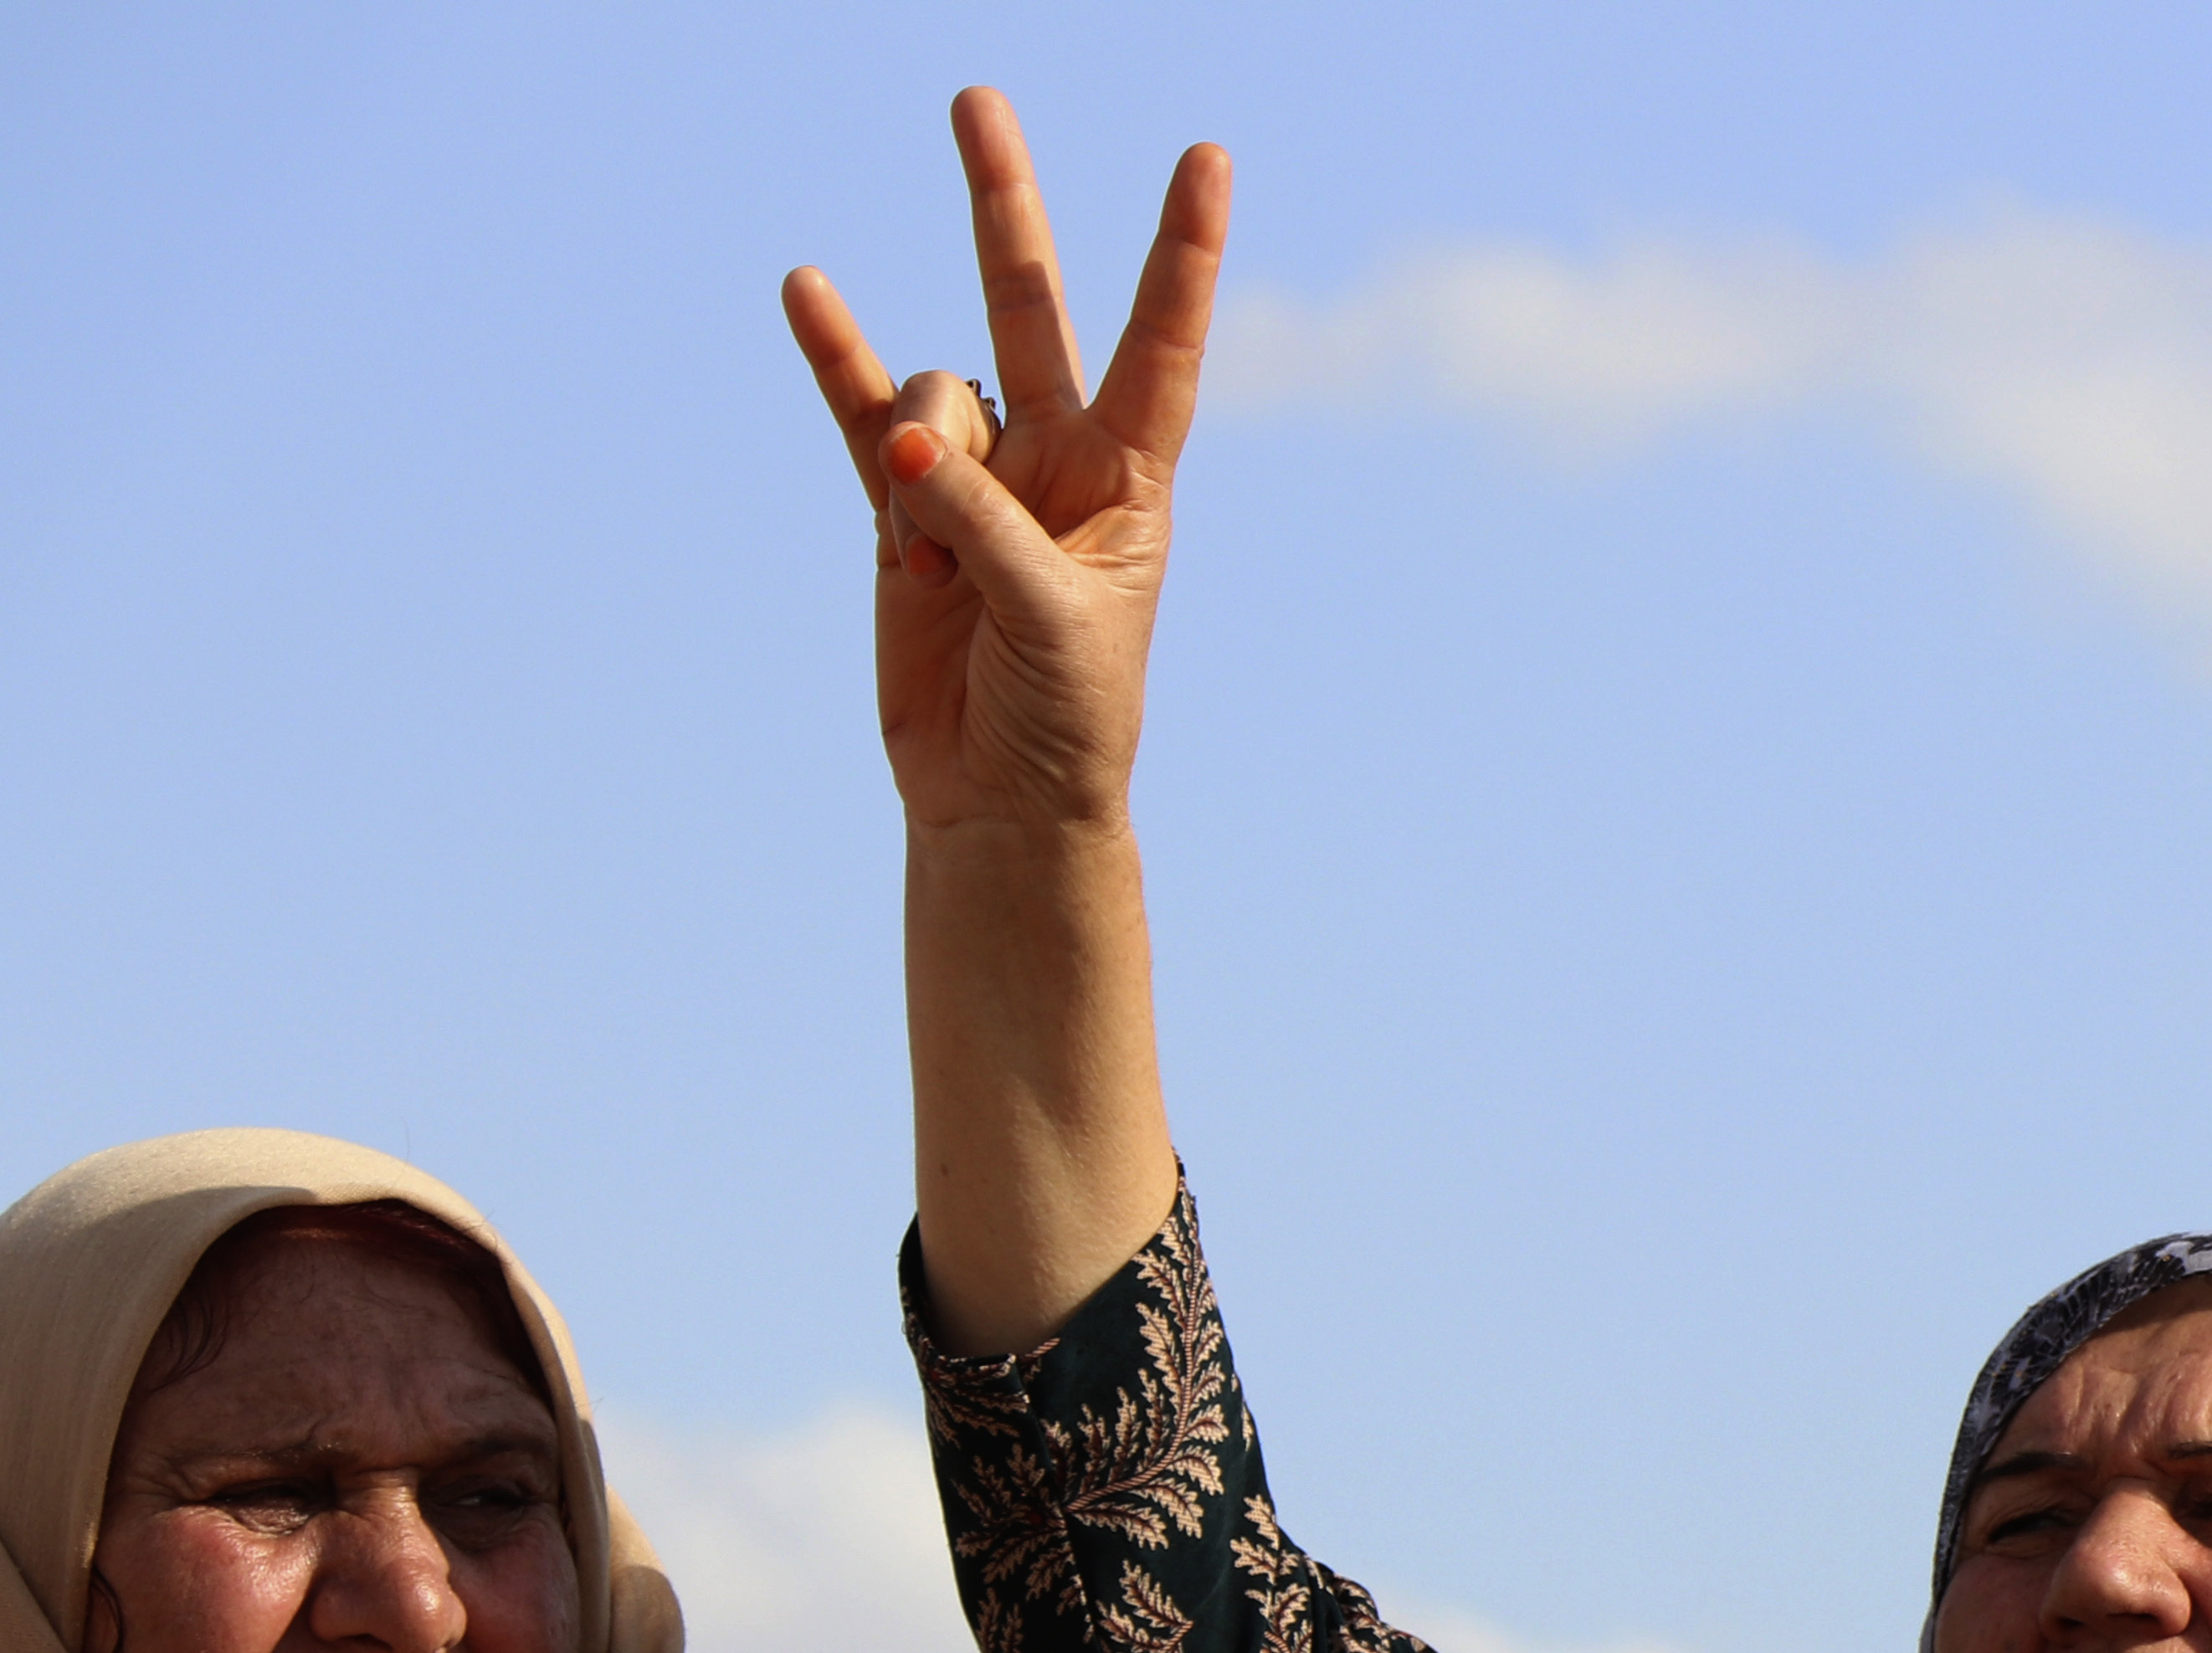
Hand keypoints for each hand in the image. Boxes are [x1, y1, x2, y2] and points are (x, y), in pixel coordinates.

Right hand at [782, 91, 1230, 835]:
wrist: (1003, 796)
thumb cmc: (1066, 715)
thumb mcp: (1049, 620)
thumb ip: (981, 526)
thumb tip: (906, 446)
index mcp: (1129, 480)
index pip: (1162, 344)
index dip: (1182, 254)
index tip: (1208, 158)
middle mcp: (1056, 459)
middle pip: (1028, 307)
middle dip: (1003, 207)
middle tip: (975, 102)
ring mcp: (974, 477)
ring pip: (929, 400)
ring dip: (917, 473)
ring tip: (929, 567)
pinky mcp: (901, 514)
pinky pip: (858, 419)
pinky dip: (833, 360)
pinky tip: (809, 292)